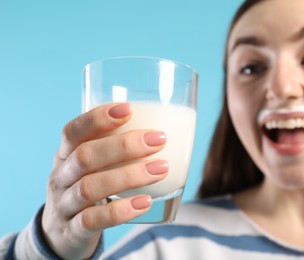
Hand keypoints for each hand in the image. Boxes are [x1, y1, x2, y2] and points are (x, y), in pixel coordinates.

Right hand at [41, 103, 167, 258]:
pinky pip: (93, 220)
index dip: (98, 118)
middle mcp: (60, 177)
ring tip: (161, 168)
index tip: (128, 109)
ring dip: (129, 176)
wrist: (59, 235)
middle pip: (85, 156)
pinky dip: (120, 211)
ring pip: (90, 187)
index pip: (73, 131)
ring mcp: (64, 205)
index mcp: (64, 156)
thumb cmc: (84, 190)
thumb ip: (111, 151)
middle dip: (124, 145)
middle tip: (159, 139)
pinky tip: (145, 202)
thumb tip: (159, 134)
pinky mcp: (73, 231)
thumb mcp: (87, 168)